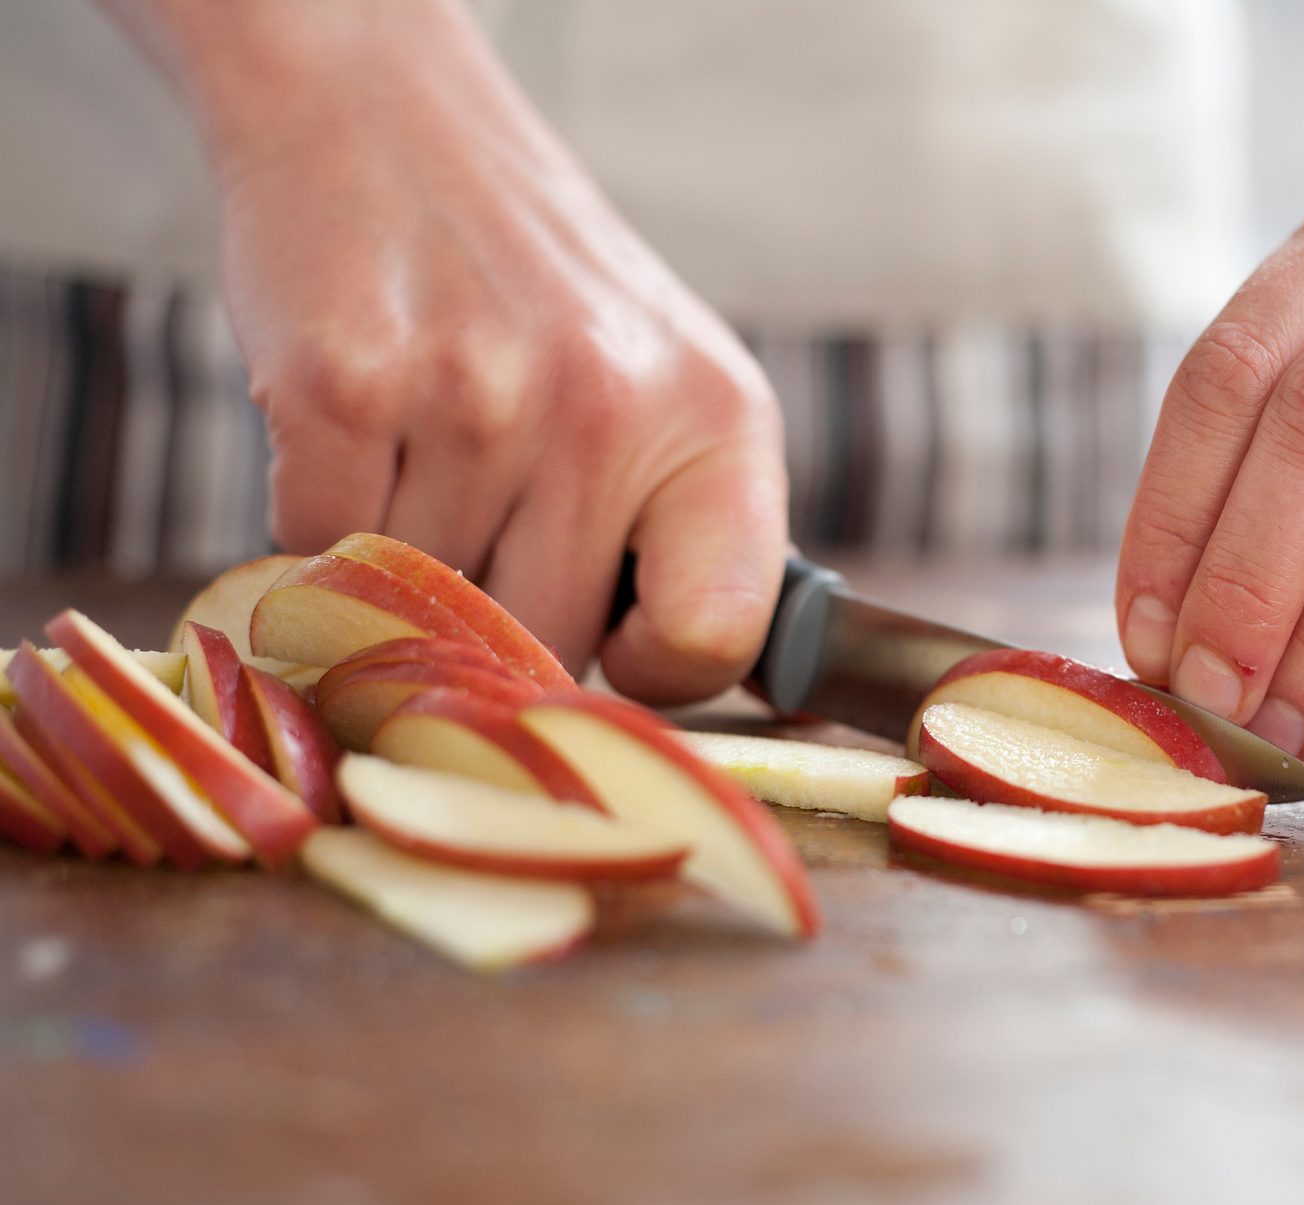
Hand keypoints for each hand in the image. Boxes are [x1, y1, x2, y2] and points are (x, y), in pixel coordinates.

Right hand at [206, 1, 783, 702]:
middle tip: (488, 499)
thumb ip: (688, 543)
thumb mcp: (672, 391)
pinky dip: (320, 520)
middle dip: (504, 605)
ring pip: (427, 607)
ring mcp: (477, 393)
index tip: (611, 627)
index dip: (648, 664)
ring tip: (425, 437)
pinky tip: (356, 426)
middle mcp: (611, 406)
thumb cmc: (540, 291)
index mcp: (721, 420)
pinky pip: (322, 554)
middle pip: (546, 642)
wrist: (384, 123)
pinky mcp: (342, 383)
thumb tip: (648, 719)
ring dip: (408, 555)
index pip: (714, 640)